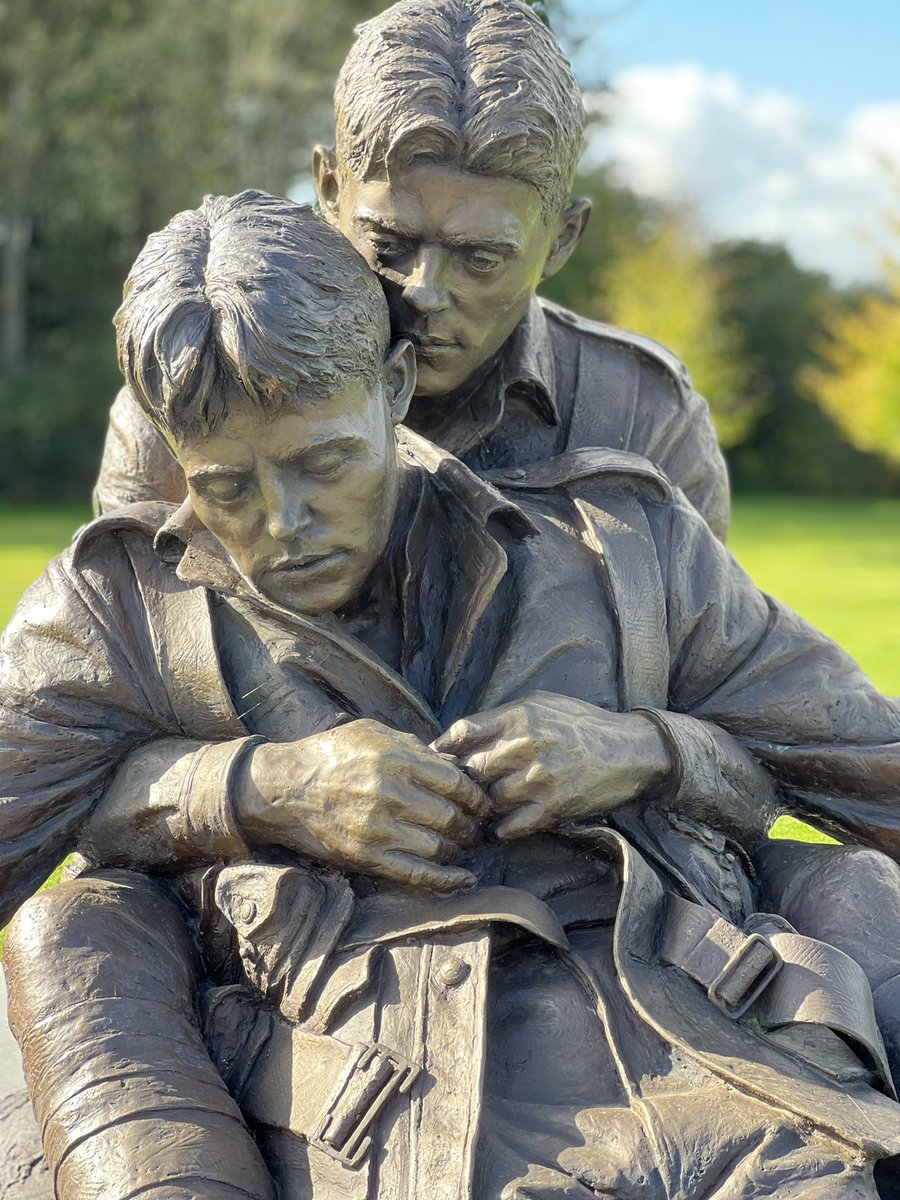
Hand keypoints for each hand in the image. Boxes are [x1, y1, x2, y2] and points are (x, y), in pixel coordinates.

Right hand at [236, 720, 487, 890]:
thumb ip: (415, 747)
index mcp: (395, 759)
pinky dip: (445, 879)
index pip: (455, 782)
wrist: (282, 787)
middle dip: (472, 825)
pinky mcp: (366, 856)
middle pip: (450, 816)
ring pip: (438, 847)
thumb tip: (455, 765)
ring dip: (458, 850)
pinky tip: (462, 878)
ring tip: (463, 846)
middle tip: (477, 827)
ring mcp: (378, 828)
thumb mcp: (372, 733)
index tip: (482, 802)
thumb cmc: (331, 755)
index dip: (476, 795)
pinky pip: (415, 874)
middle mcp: (390, 793)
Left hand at [433, 692, 670, 839]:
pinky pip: (509, 827)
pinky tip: (501, 824)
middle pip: (469, 770)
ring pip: (487, 801)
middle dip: (460, 783)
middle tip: (453, 793)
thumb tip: (458, 738)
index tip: (435, 761)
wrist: (630, 751)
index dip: (442, 749)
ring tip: (477, 812)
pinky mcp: (552, 807)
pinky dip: (500, 829)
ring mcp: (538, 778)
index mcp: (518, 716)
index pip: (461, 732)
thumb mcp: (539, 705)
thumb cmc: (579, 725)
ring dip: (481, 808)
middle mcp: (525, 745)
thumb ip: (500, 719)